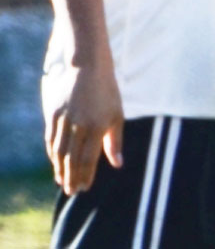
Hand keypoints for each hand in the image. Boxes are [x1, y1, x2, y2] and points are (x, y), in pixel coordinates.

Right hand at [45, 65, 124, 194]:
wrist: (88, 67)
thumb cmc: (107, 92)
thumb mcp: (117, 114)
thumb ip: (115, 141)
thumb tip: (117, 164)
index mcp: (98, 126)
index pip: (88, 158)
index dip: (86, 175)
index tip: (85, 188)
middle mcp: (79, 125)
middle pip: (71, 159)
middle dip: (72, 177)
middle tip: (72, 191)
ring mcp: (64, 120)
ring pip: (59, 151)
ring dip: (60, 169)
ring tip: (63, 181)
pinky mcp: (53, 114)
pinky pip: (51, 139)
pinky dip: (52, 154)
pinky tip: (56, 163)